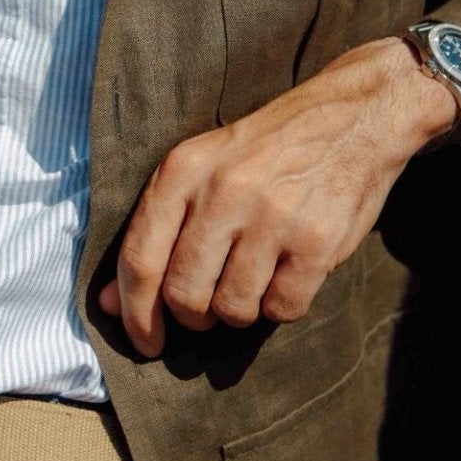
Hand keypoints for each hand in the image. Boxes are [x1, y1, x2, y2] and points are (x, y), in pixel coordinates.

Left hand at [99, 37, 458, 356]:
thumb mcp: (200, 170)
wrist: (350, 118)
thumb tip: (111, 304)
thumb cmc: (263, 154)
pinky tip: (286, 275)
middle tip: (208, 309)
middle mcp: (223, 192)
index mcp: (183, 171)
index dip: (135, 314)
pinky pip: (282, 309)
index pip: (140, 259)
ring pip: (233, 310)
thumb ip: (154, 232)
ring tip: (251, 282)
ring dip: (239, 313)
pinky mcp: (316, 241)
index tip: (144, 341)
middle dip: (193, 317)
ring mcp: (273, 216)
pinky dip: (281, 306)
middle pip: (183, 295)